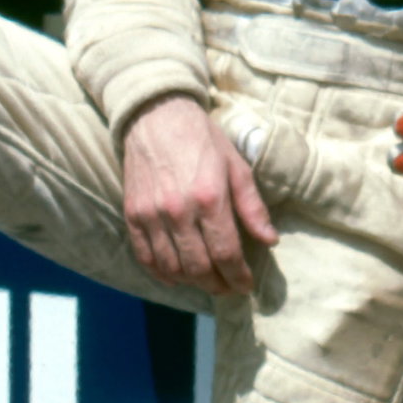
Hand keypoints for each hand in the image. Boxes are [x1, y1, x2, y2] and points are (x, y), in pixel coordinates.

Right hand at [122, 94, 277, 296]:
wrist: (156, 115)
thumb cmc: (202, 139)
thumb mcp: (236, 165)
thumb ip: (252, 206)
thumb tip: (269, 240)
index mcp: (210, 198)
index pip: (227, 253)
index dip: (239, 276)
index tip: (246, 284)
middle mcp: (178, 211)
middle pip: (199, 267)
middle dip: (218, 284)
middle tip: (229, 287)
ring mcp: (152, 215)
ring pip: (172, 267)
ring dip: (192, 282)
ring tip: (207, 282)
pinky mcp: (132, 215)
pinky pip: (145, 257)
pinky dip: (161, 274)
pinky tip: (176, 276)